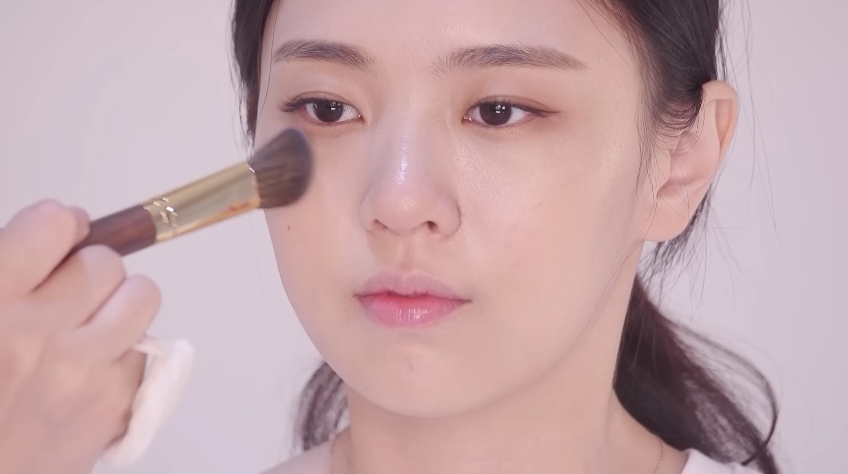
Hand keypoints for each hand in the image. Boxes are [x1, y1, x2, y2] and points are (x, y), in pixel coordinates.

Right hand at [0, 200, 158, 473]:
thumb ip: (8, 271)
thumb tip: (57, 229)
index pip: (52, 226)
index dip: (60, 224)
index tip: (60, 233)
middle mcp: (38, 335)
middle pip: (105, 262)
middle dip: (89, 270)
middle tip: (67, 292)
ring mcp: (82, 372)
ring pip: (141, 296)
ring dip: (119, 302)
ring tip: (88, 323)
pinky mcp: (113, 405)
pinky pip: (144, 349)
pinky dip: (122, 352)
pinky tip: (88, 368)